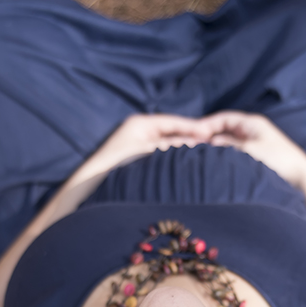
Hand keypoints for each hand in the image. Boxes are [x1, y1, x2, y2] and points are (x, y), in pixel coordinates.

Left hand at [80, 113, 214, 179]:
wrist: (93, 184)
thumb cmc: (118, 166)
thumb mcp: (149, 153)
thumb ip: (173, 147)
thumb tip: (196, 145)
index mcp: (141, 123)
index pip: (174, 122)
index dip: (193, 128)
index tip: (211, 134)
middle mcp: (140, 130)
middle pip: (173, 132)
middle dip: (191, 139)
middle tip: (212, 146)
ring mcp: (139, 143)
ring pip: (169, 144)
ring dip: (183, 150)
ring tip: (203, 156)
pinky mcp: (139, 157)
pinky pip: (162, 154)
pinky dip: (174, 158)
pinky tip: (186, 166)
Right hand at [198, 111, 305, 187]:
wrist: (300, 176)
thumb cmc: (279, 160)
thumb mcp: (251, 152)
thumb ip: (229, 146)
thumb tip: (210, 143)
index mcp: (252, 122)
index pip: (223, 118)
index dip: (207, 124)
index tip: (193, 134)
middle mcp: (252, 129)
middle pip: (224, 128)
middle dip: (208, 135)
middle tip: (193, 144)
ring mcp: (253, 140)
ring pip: (228, 140)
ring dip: (216, 145)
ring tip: (201, 154)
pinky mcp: (254, 153)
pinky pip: (234, 150)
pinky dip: (224, 153)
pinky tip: (216, 162)